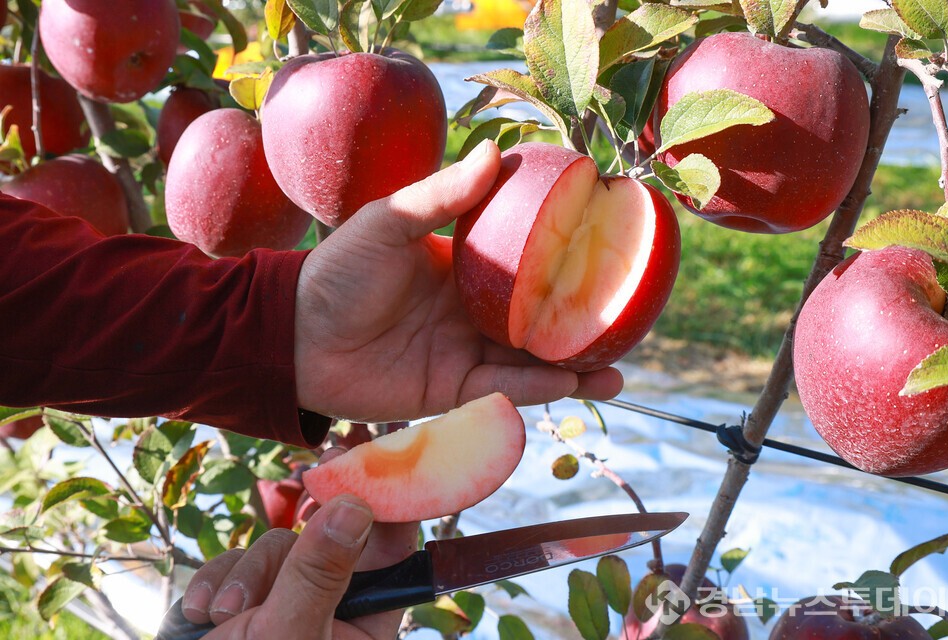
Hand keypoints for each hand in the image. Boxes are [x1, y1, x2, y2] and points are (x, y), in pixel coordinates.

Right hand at [180, 494, 416, 639]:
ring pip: (278, 544)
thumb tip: (355, 505)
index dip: (384, 500)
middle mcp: (332, 607)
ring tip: (226, 617)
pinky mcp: (244, 596)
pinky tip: (202, 613)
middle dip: (297, 542)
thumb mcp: (290, 633)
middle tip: (316, 471)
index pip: (392, 549)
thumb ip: (319, 572)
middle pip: (328, 537)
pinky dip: (216, 580)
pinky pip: (237, 559)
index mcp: (366, 623)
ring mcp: (286, 599)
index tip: (365, 461)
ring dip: (247, 574)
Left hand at [294, 140, 623, 421]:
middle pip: (539, 317)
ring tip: (619, 366)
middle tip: (627, 318)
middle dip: (581, 321)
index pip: (525, 263)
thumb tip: (495, 153)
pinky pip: (504, 390)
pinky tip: (574, 383)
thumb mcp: (388, 222)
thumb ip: (441, 195)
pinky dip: (539, 389)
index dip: (563, 259)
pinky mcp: (453, 391)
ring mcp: (466, 352)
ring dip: (574, 364)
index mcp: (463, 267)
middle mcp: (473, 311)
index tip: (606, 248)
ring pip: (531, 360)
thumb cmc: (337, 273)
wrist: (295, 339)